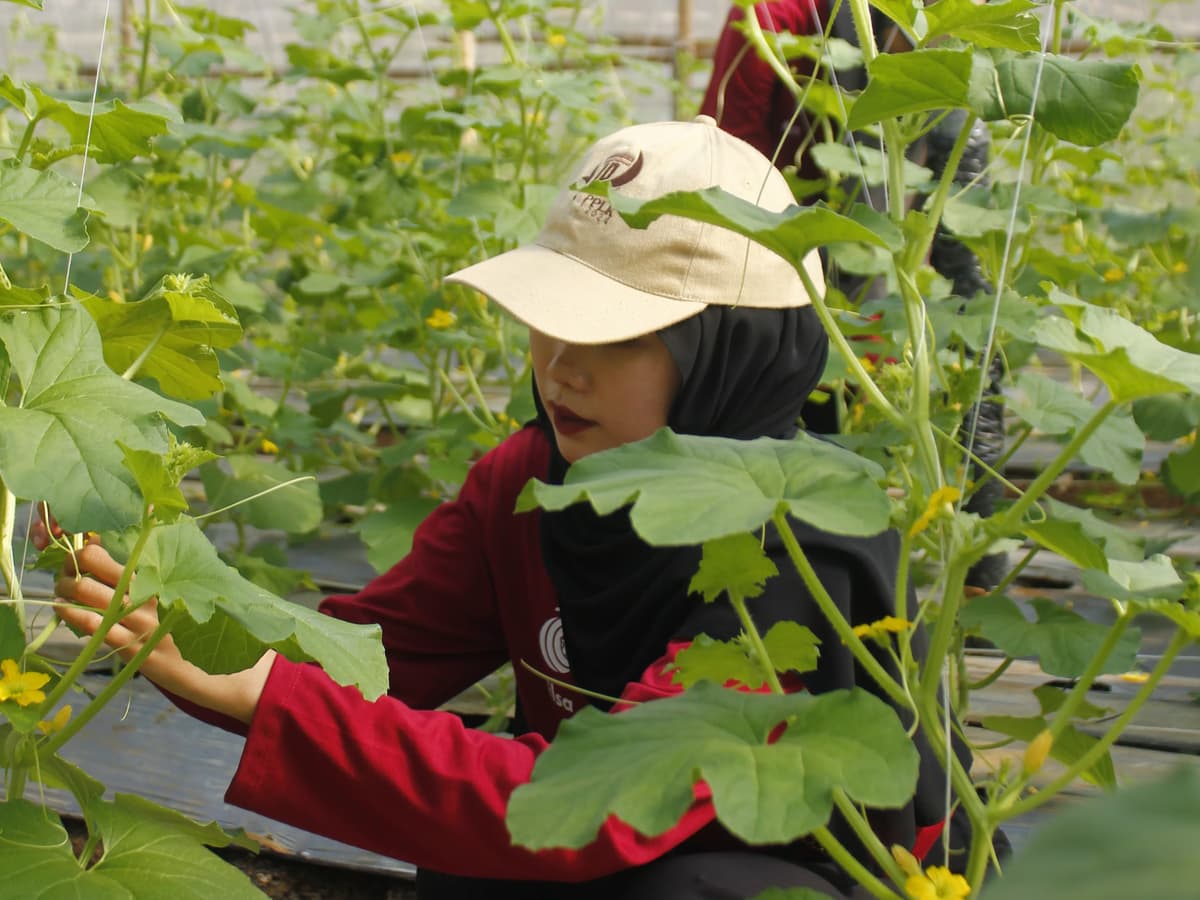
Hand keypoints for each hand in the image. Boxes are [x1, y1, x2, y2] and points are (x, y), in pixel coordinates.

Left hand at [32, 517, 272, 724]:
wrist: (223, 674)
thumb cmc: (206, 632)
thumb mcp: (196, 596)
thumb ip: (175, 575)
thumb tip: (154, 550)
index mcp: (168, 578)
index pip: (125, 548)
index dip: (96, 542)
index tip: (84, 542)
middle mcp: (152, 595)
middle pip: (98, 565)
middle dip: (72, 562)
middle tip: (66, 567)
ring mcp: (140, 622)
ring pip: (88, 594)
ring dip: (64, 588)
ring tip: (59, 589)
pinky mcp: (133, 648)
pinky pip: (93, 626)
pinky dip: (71, 614)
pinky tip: (62, 610)